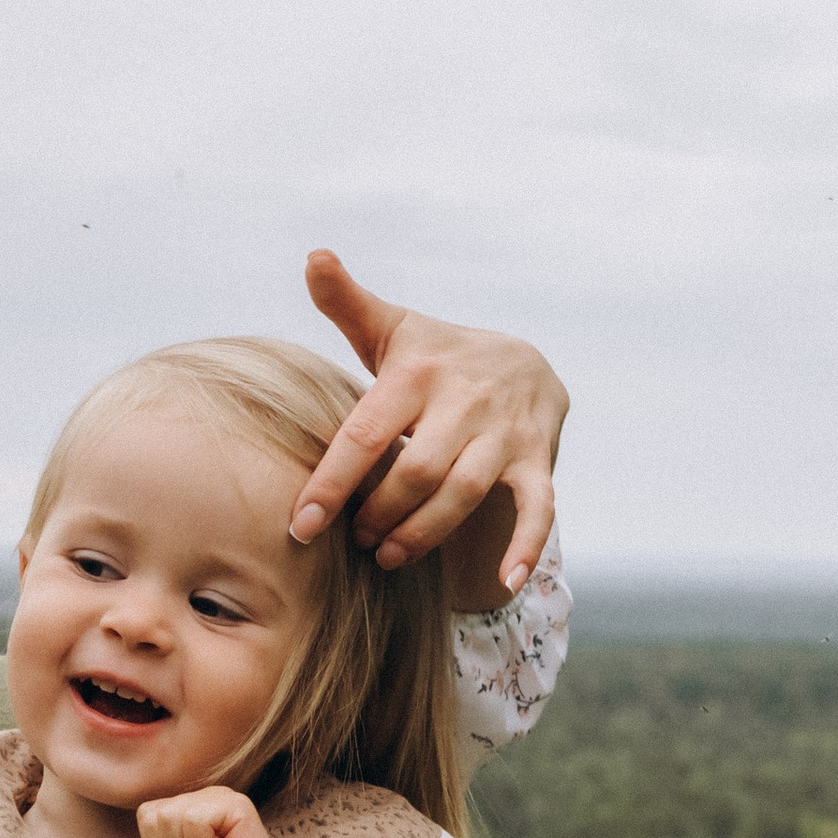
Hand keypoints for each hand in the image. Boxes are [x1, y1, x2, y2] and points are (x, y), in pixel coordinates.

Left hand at [292, 248, 567, 597]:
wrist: (526, 359)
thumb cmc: (436, 355)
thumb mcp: (394, 327)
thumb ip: (347, 303)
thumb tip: (314, 257)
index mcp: (418, 371)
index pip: (366, 433)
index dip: (331, 483)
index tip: (300, 524)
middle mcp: (464, 400)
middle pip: (415, 472)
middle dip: (378, 515)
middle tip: (354, 541)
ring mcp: (505, 433)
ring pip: (462, 495)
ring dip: (422, 535)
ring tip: (387, 556)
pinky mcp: (537, 460)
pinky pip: (538, 509)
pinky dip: (526, 546)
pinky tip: (505, 580)